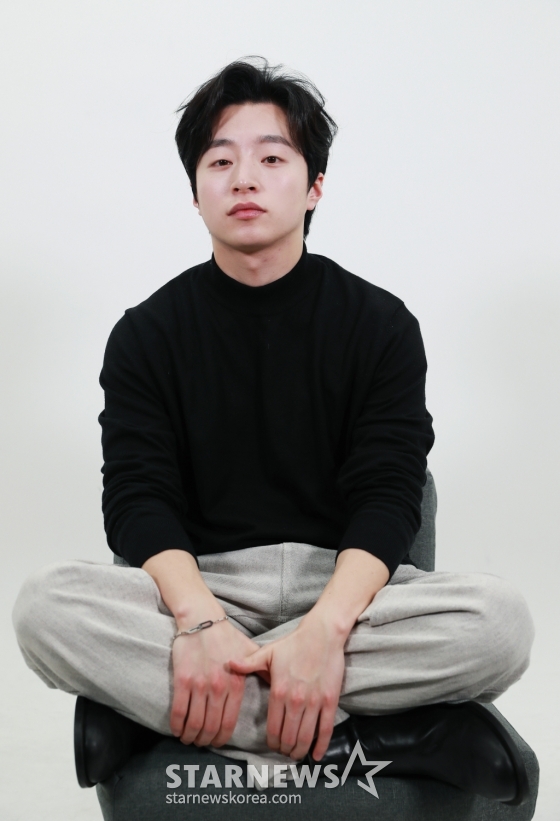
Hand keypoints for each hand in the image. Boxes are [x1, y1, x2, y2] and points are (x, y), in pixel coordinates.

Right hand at [170, 619, 269, 747]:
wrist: (202, 620)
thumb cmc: (228, 637)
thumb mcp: (251, 653)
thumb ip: (263, 671)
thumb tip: (279, 685)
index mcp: (237, 683)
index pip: (229, 723)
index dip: (221, 738)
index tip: (217, 742)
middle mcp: (219, 687)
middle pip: (211, 727)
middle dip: (205, 740)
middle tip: (201, 743)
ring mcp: (200, 684)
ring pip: (194, 723)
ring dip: (190, 736)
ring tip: (189, 738)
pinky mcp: (183, 680)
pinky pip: (179, 711)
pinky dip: (177, 726)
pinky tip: (177, 730)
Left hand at [229, 615, 345, 761]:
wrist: (322, 634)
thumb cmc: (293, 644)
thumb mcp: (268, 653)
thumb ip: (248, 663)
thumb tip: (228, 664)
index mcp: (278, 692)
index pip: (273, 729)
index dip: (272, 743)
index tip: (273, 746)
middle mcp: (295, 700)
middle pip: (288, 737)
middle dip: (285, 749)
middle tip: (284, 751)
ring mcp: (314, 702)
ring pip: (305, 737)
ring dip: (299, 750)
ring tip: (296, 753)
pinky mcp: (330, 701)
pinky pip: (325, 729)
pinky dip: (320, 746)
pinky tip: (316, 756)